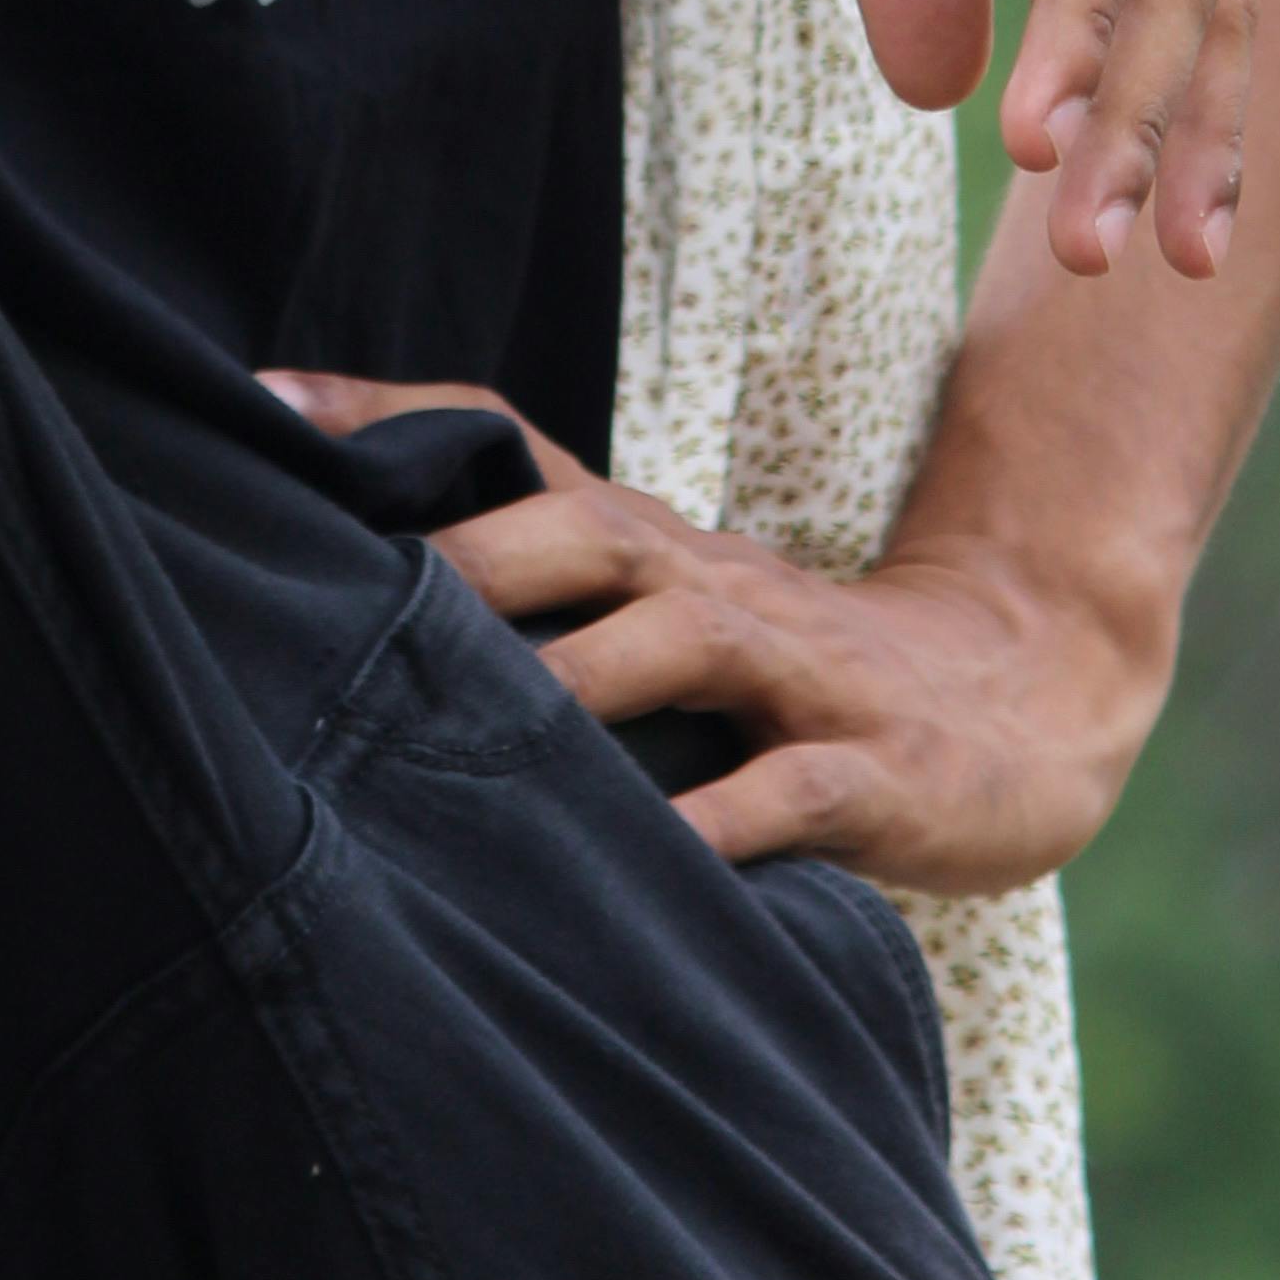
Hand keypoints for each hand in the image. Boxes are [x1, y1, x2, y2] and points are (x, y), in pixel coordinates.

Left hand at [261, 375, 1173, 890]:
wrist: (1026, 702)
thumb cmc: (791, 671)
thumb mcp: (665, 615)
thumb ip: (533, 601)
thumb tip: (342, 600)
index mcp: (648, 547)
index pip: (509, 441)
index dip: (388, 415)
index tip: (253, 409)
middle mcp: (710, 586)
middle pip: (585, 529)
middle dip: (472, 555)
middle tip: (351, 596)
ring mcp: (797, 673)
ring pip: (675, 648)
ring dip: (574, 687)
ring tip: (469, 733)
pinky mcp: (872, 772)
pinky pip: (785, 796)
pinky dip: (713, 833)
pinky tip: (645, 870)